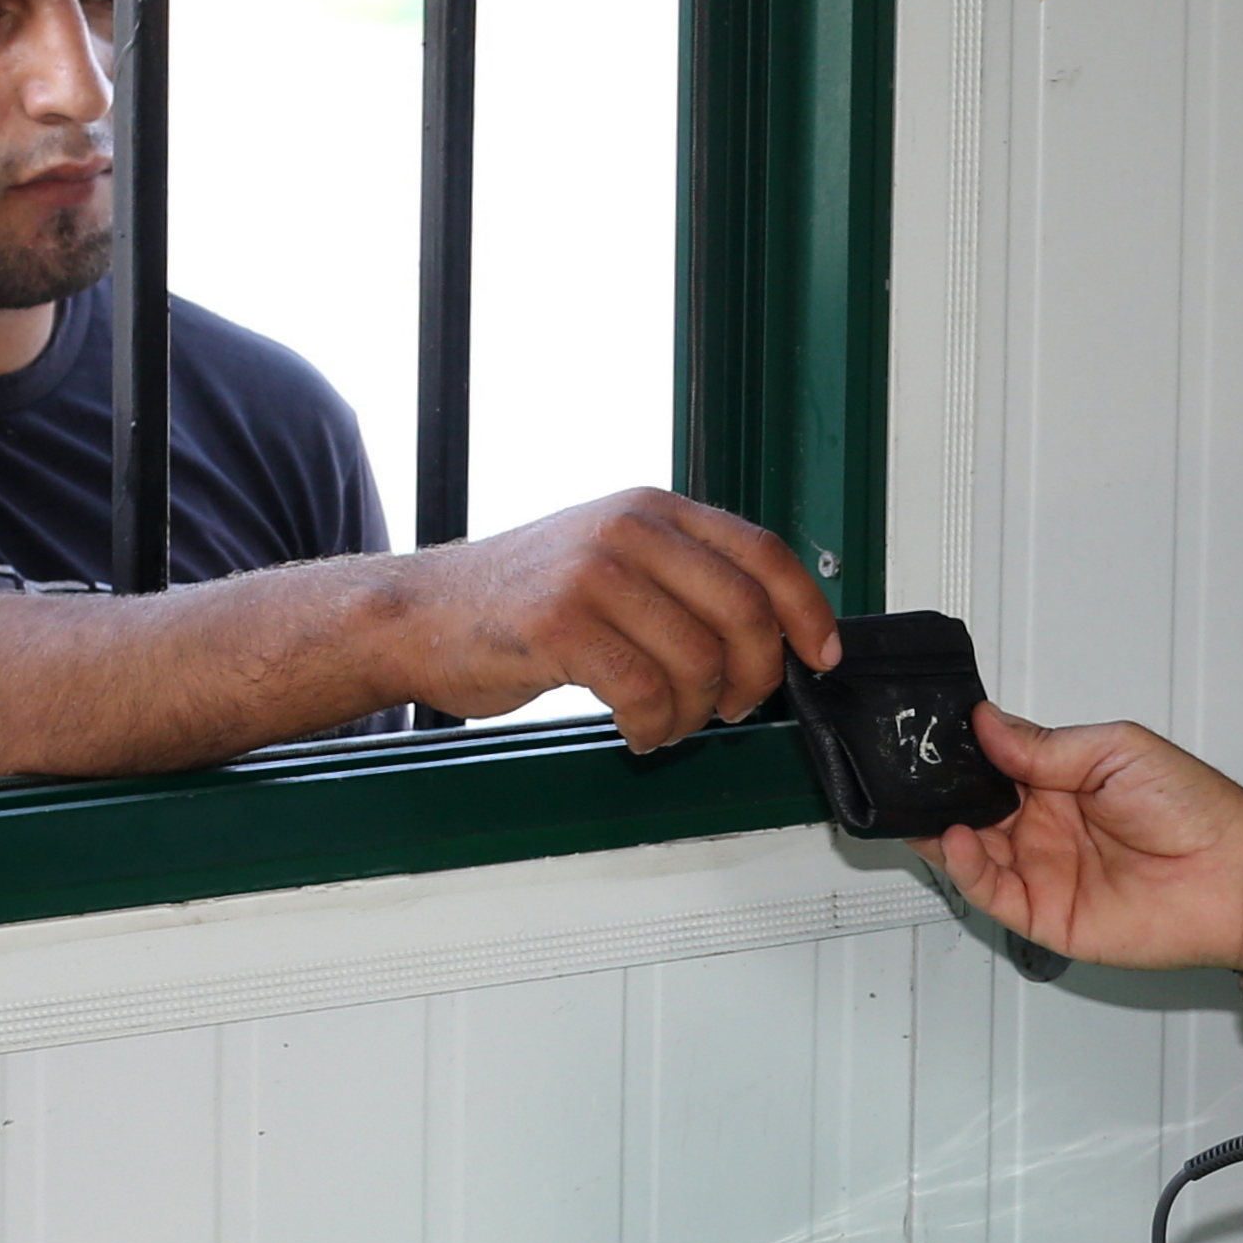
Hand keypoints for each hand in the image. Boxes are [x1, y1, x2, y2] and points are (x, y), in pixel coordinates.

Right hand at [414, 490, 838, 749]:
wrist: (421, 613)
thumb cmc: (521, 599)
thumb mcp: (611, 559)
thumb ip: (683, 578)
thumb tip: (769, 633)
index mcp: (654, 510)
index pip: (764, 553)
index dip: (807, 611)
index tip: (821, 657)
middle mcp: (631, 529)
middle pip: (745, 612)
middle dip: (755, 677)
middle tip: (734, 707)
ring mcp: (595, 573)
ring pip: (699, 661)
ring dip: (695, 714)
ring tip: (668, 723)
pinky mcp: (562, 624)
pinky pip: (646, 693)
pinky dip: (654, 728)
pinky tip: (636, 732)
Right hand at [926, 708, 1242, 972]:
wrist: (1233, 875)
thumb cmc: (1197, 810)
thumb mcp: (1117, 749)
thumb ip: (1045, 744)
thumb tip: (989, 722)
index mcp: (1062, 781)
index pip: (992, 766)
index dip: (961, 755)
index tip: (930, 738)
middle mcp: (1047, 827)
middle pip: (971, 810)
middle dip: (940, 794)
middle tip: (913, 775)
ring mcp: (1043, 871)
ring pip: (970, 852)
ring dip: (941, 830)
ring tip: (927, 809)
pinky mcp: (1045, 915)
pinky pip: (990, 893)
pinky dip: (964, 868)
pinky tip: (955, 842)